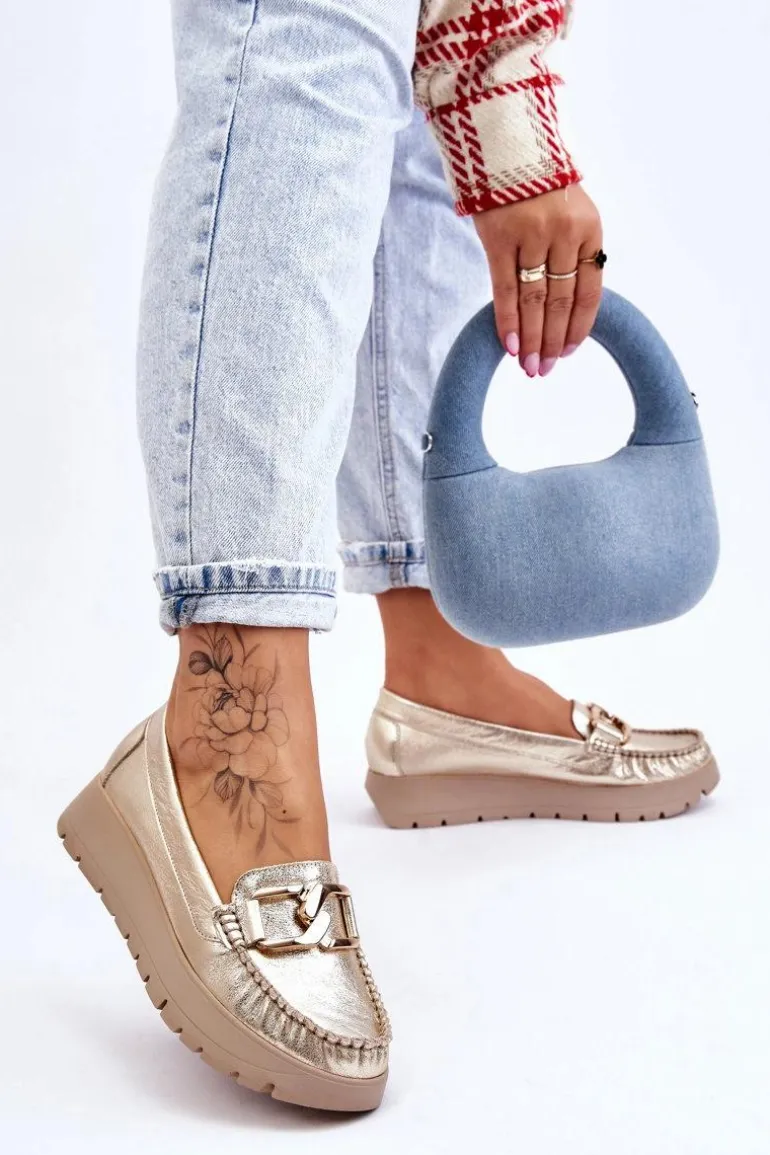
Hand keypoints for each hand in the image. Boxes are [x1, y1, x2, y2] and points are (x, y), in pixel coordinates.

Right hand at [473, 185, 602, 376]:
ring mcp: (532, 235)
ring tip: (528, 366)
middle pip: (561, 301)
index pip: (589, 290)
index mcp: (589, 228)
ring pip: (535, 300)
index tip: (568, 352)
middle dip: (552, 341)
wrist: (504, 137)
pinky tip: (509, 344)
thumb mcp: (568, 208)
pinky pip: (505, 288)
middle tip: (544, 370)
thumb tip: (561, 302)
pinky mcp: (499, 237)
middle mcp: (564, 233)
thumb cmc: (536, 178)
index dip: (579, 326)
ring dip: (531, 338)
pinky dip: (507, 320)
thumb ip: (569, 249)